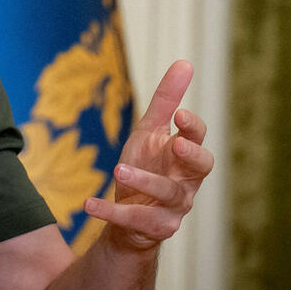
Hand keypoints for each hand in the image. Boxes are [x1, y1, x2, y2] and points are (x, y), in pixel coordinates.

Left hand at [84, 60, 213, 250]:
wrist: (131, 216)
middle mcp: (187, 181)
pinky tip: (88, 204)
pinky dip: (111, 212)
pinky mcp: (156, 227)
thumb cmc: (147, 166)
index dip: (194, 129)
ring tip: (118, 171)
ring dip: (144, 182)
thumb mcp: (150, 132)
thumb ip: (166, 101)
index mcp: (185, 156)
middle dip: (192, 157)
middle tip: (176, 146)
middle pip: (202, 169)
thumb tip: (185, 62)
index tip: (181, 114)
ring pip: (168, 194)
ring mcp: (175, 207)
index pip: (199, 139)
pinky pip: (135, 220)